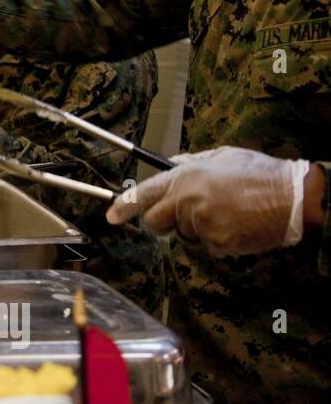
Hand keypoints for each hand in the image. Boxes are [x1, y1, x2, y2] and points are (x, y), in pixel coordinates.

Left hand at [106, 146, 311, 256]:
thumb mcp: (222, 156)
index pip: (145, 194)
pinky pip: (208, 246)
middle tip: (189, 215)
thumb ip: (192, 163)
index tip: (111, 216)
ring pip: (185, 235)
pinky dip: (219, 240)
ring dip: (199, 229)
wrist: (293, 197)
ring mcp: (201, 224)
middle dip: (165, 222)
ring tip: (228, 213)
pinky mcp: (217, 243)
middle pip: (156, 222)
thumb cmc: (260, 174)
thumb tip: (171, 165)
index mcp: (185, 177)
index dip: (124, 206)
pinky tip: (238, 225)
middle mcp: (187, 201)